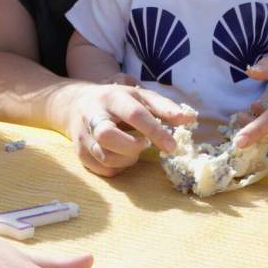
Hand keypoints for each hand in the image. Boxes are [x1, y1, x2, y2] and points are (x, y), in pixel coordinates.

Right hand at [69, 82, 195, 176]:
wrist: (76, 104)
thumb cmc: (117, 101)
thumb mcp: (139, 97)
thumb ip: (164, 107)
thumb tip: (190, 119)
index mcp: (111, 98)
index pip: (133, 114)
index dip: (154, 130)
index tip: (172, 146)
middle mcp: (93, 115)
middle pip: (107, 135)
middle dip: (131, 147)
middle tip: (144, 145)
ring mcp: (83, 136)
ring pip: (104, 156)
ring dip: (127, 159)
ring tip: (134, 149)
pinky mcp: (79, 154)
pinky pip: (102, 170)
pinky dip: (118, 168)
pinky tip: (123, 156)